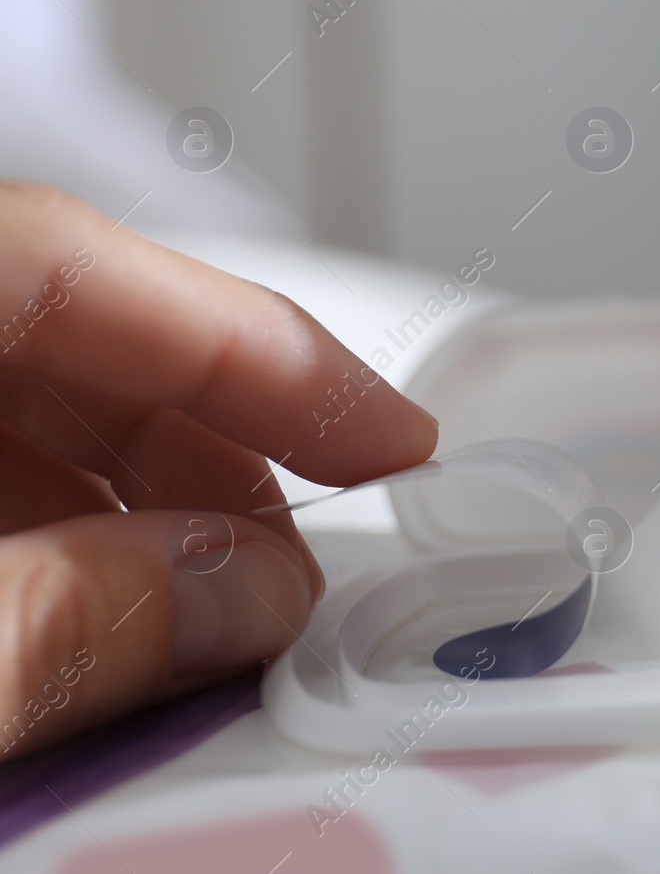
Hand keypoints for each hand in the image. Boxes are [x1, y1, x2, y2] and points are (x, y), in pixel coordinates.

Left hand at [0, 182, 436, 758]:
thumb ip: (57, 617)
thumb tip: (238, 591)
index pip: (72, 262)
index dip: (261, 346)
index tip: (392, 436)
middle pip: (64, 335)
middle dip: (212, 449)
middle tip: (305, 562)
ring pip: (16, 416)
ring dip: (142, 509)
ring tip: (226, 610)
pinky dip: (55, 547)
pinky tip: (104, 627)